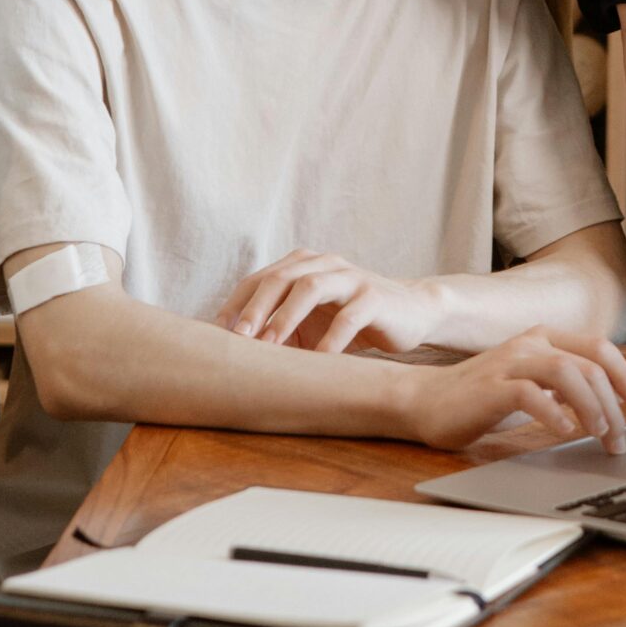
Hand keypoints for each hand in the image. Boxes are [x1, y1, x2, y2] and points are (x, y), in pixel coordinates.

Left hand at [216, 251, 442, 354]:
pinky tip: (318, 362)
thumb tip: (232, 357)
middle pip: (281, 277)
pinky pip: (348, 317)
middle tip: (236, 339)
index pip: (260, 279)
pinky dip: (330, 340)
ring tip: (269, 346)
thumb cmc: (351, 320)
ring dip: (286, 317)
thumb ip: (280, 328)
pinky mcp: (375, 297)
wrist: (411, 312)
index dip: (236, 305)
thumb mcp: (312, 322)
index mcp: (303, 265)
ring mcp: (350, 278)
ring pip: (311, 287)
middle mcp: (324, 264)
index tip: (215, 336)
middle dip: (255, 308)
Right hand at [404, 329, 625, 455]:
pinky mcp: (491, 387)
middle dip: (613, 403)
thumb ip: (562, 386)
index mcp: (543, 338)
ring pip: (567, 372)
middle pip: (588, 364)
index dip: (624, 373)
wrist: (426, 402)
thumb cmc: (481, 397)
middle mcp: (530, 344)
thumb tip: (605, 403)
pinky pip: (531, 394)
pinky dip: (553, 413)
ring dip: (591, 405)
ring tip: (596, 433)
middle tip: (618, 438)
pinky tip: (563, 431)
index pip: (598, 347)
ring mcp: (510, 362)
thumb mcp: (531, 385)